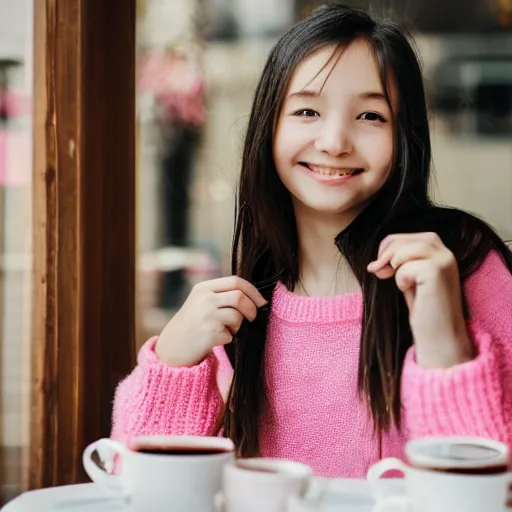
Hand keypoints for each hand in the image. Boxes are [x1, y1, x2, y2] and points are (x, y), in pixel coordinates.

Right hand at [155, 276, 266, 366]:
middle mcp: (205, 299)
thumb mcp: (201, 302)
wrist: (172, 347)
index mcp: (203, 288)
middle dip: (252, 308)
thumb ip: (221, 295)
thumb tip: (254, 296)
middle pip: (240, 297)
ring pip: (238, 316)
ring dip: (237, 326)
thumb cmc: (192, 324)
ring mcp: (207, 315)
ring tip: (225, 329)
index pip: (236, 281)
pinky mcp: (210, 332)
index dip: (253, 291)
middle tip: (252, 317)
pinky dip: (228, 338)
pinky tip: (215, 339)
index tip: (261, 301)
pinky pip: (231, 334)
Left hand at [367, 232, 474, 367]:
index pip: (408, 237)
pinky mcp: (438, 271)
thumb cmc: (424, 309)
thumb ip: (401, 261)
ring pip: (403, 250)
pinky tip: (410, 291)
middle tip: (377, 272)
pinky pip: (404, 267)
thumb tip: (380, 253)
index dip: (388, 248)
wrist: (440, 336)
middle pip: (403, 240)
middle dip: (385, 255)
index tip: (379, 266)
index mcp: (441, 252)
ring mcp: (444, 261)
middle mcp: (446, 253)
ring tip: (402, 284)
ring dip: (394, 268)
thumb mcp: (411, 278)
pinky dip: (401, 280)